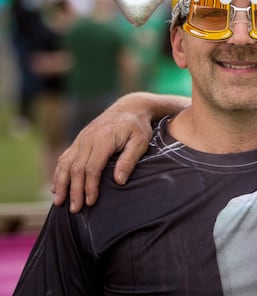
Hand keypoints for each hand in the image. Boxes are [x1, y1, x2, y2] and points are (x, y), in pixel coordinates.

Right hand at [52, 96, 155, 212]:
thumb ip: (129, 160)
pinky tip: (56, 186)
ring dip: (61, 184)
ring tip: (59, 202)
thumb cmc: (138, 127)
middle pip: (76, 169)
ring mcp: (81, 139)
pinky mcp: (79, 140)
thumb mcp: (141, 141)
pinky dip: (59, 173)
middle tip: (75, 209)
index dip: (90, 186)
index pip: (92, 167)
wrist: (129, 108)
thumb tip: (119, 181)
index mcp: (103, 139)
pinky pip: (64, 157)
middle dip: (74, 190)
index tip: (91, 202)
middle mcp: (88, 139)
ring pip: (65, 163)